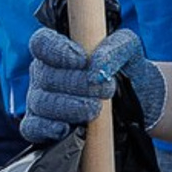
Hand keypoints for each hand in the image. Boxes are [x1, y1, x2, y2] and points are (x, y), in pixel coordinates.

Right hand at [21, 25, 165, 144]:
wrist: (139, 107)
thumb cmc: (128, 73)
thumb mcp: (130, 51)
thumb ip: (116, 47)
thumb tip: (98, 64)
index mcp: (58, 51)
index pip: (42, 42)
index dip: (56, 50)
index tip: (81, 60)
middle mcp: (44, 74)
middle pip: (45, 75)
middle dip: (77, 83)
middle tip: (104, 90)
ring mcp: (40, 101)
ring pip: (41, 102)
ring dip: (70, 107)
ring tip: (94, 109)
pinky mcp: (41, 129)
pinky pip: (32, 128)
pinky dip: (47, 129)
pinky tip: (66, 129)